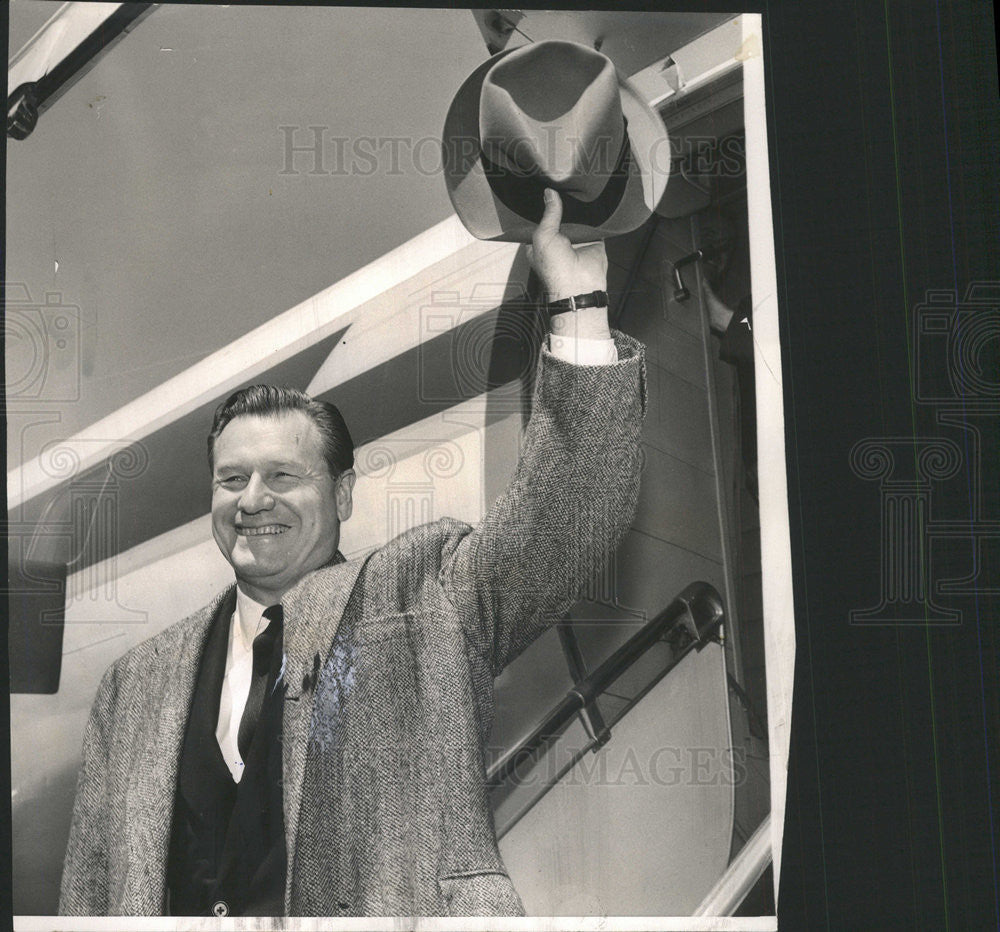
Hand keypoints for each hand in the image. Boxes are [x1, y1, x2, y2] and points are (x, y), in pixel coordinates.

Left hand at [528, 188, 610, 340]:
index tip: (542, 188)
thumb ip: (549, 214)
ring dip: (578, 208)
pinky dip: (594, 214)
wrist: (580, 284)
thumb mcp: (543, 236)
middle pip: (559, 217)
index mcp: (540, 243)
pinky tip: (592, 198)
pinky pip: (594, 223)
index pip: (539, 220)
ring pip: (577, 218)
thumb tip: (549, 193)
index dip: (541, 206)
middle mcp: (558, 241)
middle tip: (562, 183)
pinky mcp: (593, 240)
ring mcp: (576, 240)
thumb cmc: (555, 267)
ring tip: (577, 186)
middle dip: (561, 205)